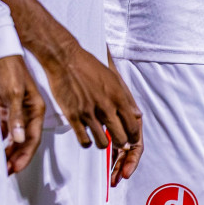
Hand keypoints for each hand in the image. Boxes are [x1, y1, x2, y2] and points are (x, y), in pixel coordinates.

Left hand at [0, 55, 45, 173]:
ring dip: (8, 152)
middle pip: (25, 141)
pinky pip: (4, 130)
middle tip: (5, 172)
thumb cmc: (10, 69)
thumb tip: (20, 140)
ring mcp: (16, 112)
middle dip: (16, 157)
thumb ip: (16, 116)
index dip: (25, 155)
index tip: (14, 168)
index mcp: (36, 109)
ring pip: (14, 138)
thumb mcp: (14, 92)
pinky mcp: (4, 110)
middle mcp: (28, 113)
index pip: (33, 138)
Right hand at [38, 42, 141, 178]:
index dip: (133, 136)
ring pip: (102, 143)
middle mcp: (106, 107)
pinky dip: (87, 142)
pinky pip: (84, 140)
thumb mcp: (114, 78)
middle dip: (120, 143)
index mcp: (118, 97)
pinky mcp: (74, 117)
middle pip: (120, 138)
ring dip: (103, 143)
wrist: (66, 61)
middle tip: (116, 141)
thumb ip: (126, 97)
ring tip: (100, 138)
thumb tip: (137, 114)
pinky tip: (86, 136)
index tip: (130, 140)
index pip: (133, 126)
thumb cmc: (90, 67)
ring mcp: (89, 114)